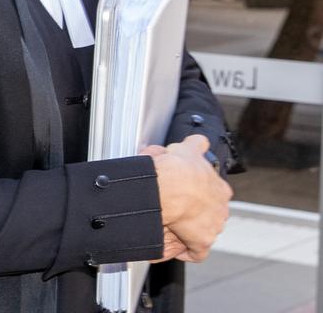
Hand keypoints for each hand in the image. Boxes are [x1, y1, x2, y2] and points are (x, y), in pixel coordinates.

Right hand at [146, 135, 231, 262]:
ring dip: (190, 228)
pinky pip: (196, 252)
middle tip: (176, 206)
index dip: (198, 192)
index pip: (214, 192)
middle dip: (196, 210)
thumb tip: (197, 140)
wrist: (171, 187)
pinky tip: (178, 247)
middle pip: (210, 212)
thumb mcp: (188, 149)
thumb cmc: (178, 169)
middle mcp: (220, 208)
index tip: (186, 190)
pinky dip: (187, 251)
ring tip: (172, 224)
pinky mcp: (201, 242)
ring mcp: (213, 226)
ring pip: (203, 229)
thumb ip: (196, 143)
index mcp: (219, 188)